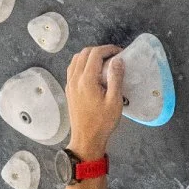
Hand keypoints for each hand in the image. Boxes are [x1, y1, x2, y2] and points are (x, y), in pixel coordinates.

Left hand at [66, 44, 124, 158]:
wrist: (86, 139)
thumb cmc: (102, 122)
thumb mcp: (114, 102)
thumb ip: (116, 79)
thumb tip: (118, 60)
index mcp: (87, 80)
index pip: (95, 54)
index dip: (108, 49)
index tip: (119, 52)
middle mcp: (75, 78)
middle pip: (84, 53)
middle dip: (99, 50)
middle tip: (113, 57)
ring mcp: (70, 83)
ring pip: (76, 59)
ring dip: (89, 55)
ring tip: (103, 62)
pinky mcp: (69, 89)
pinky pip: (72, 68)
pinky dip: (82, 63)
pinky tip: (91, 71)